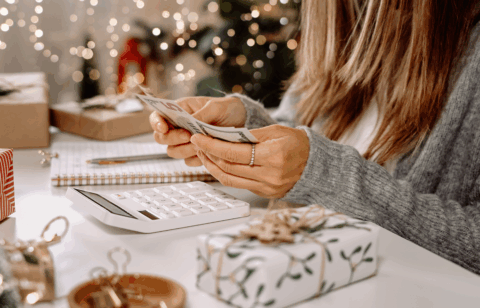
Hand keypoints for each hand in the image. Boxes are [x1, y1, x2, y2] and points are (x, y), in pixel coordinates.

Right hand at [149, 96, 245, 166]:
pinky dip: (196, 159)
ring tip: (202, 144)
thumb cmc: (226, 108)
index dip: (156, 123)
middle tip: (188, 136)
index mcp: (179, 111)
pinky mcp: (195, 154)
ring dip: (185, 150)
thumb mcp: (216, 107)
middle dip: (173, 138)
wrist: (242, 121)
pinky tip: (207, 152)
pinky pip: (188, 161)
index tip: (164, 128)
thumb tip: (190, 122)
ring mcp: (185, 142)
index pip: (157, 117)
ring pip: (173, 152)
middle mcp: (178, 127)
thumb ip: (202, 114)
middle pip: (161, 138)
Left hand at [191, 124, 309, 197]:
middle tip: (197, 143)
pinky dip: (225, 174)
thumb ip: (250, 134)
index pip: (233, 153)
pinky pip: (238, 184)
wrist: (316, 164)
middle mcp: (269, 175)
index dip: (212, 145)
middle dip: (208, 154)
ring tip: (204, 154)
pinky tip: (218, 164)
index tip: (198, 137)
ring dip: (212, 166)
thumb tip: (223, 136)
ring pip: (229, 179)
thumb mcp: (276, 131)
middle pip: (228, 167)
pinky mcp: (265, 193)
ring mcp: (267, 187)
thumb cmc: (297, 143)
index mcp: (273, 156)